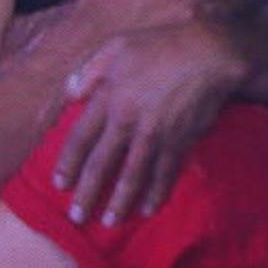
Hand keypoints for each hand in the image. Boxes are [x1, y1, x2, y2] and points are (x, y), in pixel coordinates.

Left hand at [51, 21, 248, 224]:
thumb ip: (89, 70)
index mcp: (108, 97)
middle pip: (101, 165)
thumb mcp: (117, 45)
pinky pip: (165, 175)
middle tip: (77, 218)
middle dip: (87, 194)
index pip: (80, 139)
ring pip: (132, 177)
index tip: (60, 184)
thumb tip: (68, 94)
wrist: (208, 52)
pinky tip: (147, 209)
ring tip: (109, 222)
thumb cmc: (159, 45)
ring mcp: (155, 135)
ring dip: (119, 203)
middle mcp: (127, 121)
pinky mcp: (180, 142)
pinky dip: (155, 195)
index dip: (68, 164)